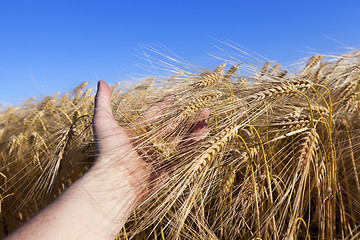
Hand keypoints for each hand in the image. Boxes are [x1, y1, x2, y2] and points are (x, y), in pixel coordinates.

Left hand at [92, 80, 208, 202]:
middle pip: (172, 127)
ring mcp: (159, 157)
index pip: (153, 115)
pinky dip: (193, 145)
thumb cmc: (107, 151)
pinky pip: (182, 156)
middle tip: (202, 107)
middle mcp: (149, 144)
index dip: (164, 106)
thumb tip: (101, 81)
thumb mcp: (103, 122)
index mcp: (136, 132)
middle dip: (187, 117)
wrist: (113, 182)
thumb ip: (103, 102)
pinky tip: (203, 134)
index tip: (174, 97)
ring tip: (207, 120)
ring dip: (194, 130)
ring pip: (180, 140)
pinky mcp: (166, 169)